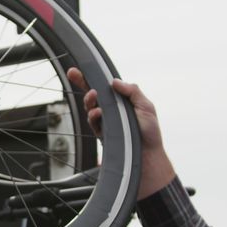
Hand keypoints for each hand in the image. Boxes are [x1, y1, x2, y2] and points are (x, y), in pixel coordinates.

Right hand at [66, 68, 175, 198]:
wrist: (147, 156)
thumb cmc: (150, 133)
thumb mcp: (146, 107)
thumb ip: (132, 91)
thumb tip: (115, 81)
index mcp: (122, 101)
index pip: (105, 86)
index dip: (91, 77)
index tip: (77, 70)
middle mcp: (112, 110)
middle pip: (93, 94)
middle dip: (82, 83)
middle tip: (76, 76)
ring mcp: (105, 121)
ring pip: (90, 107)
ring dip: (89, 100)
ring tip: (93, 96)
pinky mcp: (102, 133)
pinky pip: (92, 122)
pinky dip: (93, 116)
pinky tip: (98, 114)